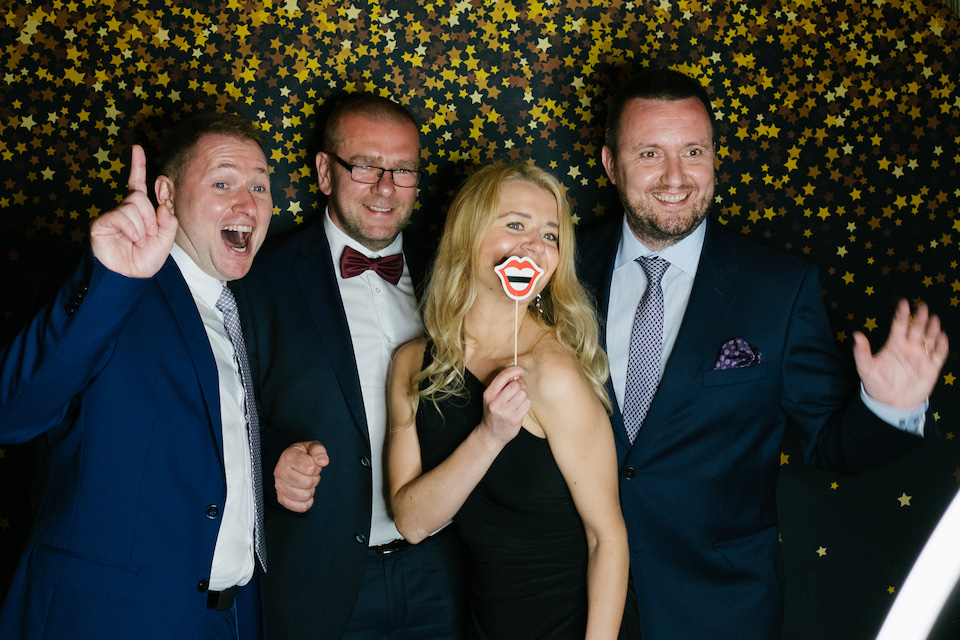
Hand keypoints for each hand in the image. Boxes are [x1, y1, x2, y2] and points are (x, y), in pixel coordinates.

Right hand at [89, 145, 177, 277]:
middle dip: (151, 217)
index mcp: (141, 210)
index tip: (136, 148)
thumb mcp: (166, 239)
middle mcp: (126, 208)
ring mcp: (113, 214)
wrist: (130, 276)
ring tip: (139, 241)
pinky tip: (131, 239)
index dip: (138, 166)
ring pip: (133, 205)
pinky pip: (122, 215)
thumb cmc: (146, 258)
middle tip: (150, 235)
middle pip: (141, 196)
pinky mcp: (102, 222)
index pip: (139, 184)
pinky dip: (132, 229)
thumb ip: (168, 220)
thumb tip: (164, 203)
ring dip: (143, 226)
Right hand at [274, 441, 329, 512]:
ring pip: (305, 496)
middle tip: (310, 474)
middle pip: (308, 483)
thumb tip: (323, 461)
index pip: (310, 468)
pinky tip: (305, 493)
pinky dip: (307, 503)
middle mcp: (280, 471)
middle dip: (315, 479)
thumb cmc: (303, 454)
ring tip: (306, 482)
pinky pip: (300, 507)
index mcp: (288, 456)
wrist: (290, 460)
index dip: (317, 467)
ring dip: (310, 490)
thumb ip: (319, 451)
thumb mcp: (312, 446)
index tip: (313, 464)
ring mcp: (279, 486)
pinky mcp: (281, 498)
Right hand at [478, 365, 530, 445]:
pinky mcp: (515, 419)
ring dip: (524, 395)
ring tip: (518, 400)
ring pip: (523, 394)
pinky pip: (527, 404)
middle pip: (516, 384)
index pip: (503, 376)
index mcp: (489, 394)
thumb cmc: (493, 412)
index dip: (516, 370)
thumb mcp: (491, 397)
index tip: (522, 370)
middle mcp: (496, 403)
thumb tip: (518, 373)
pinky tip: (520, 407)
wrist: (491, 434)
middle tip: (519, 389)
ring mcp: (505, 412)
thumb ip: (502, 385)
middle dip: (521, 384)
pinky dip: (526, 403)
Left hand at [854, 299, 949, 407]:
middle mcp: (909, 347)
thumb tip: (856, 335)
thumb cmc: (877, 384)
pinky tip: (941, 337)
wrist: (891, 404)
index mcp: (894, 344)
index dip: (901, 314)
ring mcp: (921, 356)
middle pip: (916, 329)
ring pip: (929, 338)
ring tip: (933, 319)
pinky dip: (941, 346)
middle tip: (922, 307)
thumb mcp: (865, 368)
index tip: (903, 303)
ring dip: (932, 329)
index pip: (899, 325)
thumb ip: (862, 352)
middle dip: (919, 318)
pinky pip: (938, 354)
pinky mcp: (931, 367)